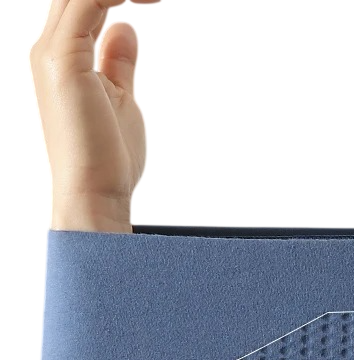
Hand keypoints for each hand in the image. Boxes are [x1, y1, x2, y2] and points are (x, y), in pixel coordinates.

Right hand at [30, 0, 160, 232]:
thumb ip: (118, 61)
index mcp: (61, 54)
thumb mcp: (120, 98)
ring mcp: (52, 52)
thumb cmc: (108, 159)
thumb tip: (126, 28)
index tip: (153, 0)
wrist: (95, 195)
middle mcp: (49, 47)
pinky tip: (146, 1)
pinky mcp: (63, 61)